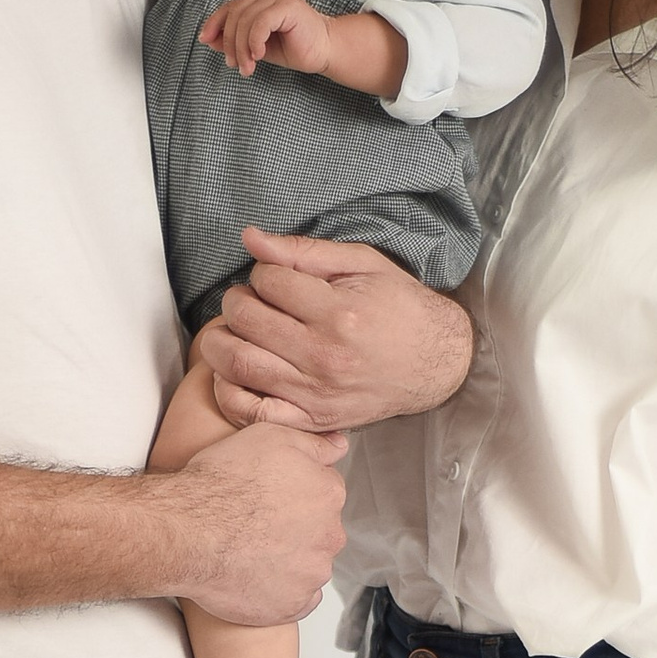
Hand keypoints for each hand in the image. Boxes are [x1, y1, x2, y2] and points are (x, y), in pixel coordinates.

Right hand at [160, 412, 346, 626]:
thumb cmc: (220, 483)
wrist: (186, 530)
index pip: (323, 493)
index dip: (294, 493)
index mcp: (328, 494)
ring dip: (287, 560)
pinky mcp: (291, 606)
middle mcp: (329, 535)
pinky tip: (255, 578)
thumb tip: (337, 447)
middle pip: (319, 531)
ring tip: (249, 551)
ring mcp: (311, 574)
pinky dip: (279, 592)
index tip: (269, 497)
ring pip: (308, 566)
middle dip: (295, 528)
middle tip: (256, 524)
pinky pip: (296, 600)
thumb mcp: (269, 436)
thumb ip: (313, 444)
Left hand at [196, 229, 474, 431]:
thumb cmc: (399, 308)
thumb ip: (303, 251)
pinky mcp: (313, 420)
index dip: (264, 272)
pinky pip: (252, 412)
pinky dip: (229, 391)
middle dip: (237, 300)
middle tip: (248, 300)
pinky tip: (234, 372)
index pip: (269, 281)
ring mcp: (316, 393)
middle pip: (246, 319)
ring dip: (221, 340)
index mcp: (340, 312)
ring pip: (238, 363)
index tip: (275, 278)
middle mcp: (325, 356)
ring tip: (233, 330)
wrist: (435, 364)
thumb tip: (249, 237)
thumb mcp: (362, 265)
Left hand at [199, 0, 327, 76]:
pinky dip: (254, 42)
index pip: (230, 6)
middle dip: (230, 42)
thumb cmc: (296, 47)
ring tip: (248, 65)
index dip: (214, 22)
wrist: (325, 51)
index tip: (205, 39)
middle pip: (235, 14)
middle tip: (234, 63)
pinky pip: (260, 23)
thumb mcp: (257, 46)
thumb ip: (235, 40)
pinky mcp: (287, 6)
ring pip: (245, 20)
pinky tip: (259, 54)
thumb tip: (210, 39)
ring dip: (242, 47)